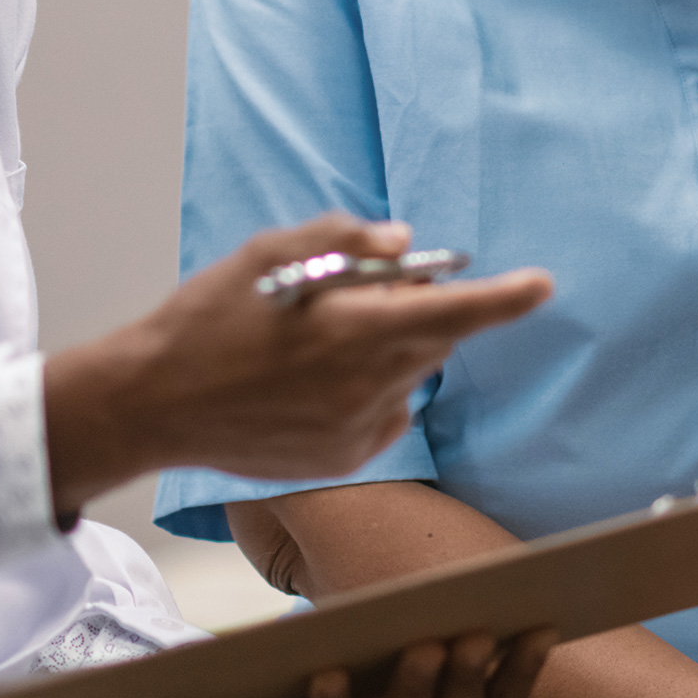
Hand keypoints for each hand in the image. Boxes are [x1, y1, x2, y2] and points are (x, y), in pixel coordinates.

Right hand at [42, 215, 552, 513]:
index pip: (452, 312)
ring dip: (387, 349)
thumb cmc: (209, 318)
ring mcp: (357, 427)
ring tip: (317, 343)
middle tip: (363, 291)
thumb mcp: (269, 253)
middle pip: (432, 338)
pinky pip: (385, 413)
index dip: (503, 299)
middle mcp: (366, 383)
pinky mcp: (344, 457)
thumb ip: (345, 240)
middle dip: (418, 309)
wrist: (155, 403)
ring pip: (407, 375)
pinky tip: (312, 383)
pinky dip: (369, 390)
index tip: (542, 286)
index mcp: (353, 328)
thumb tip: (408, 244)